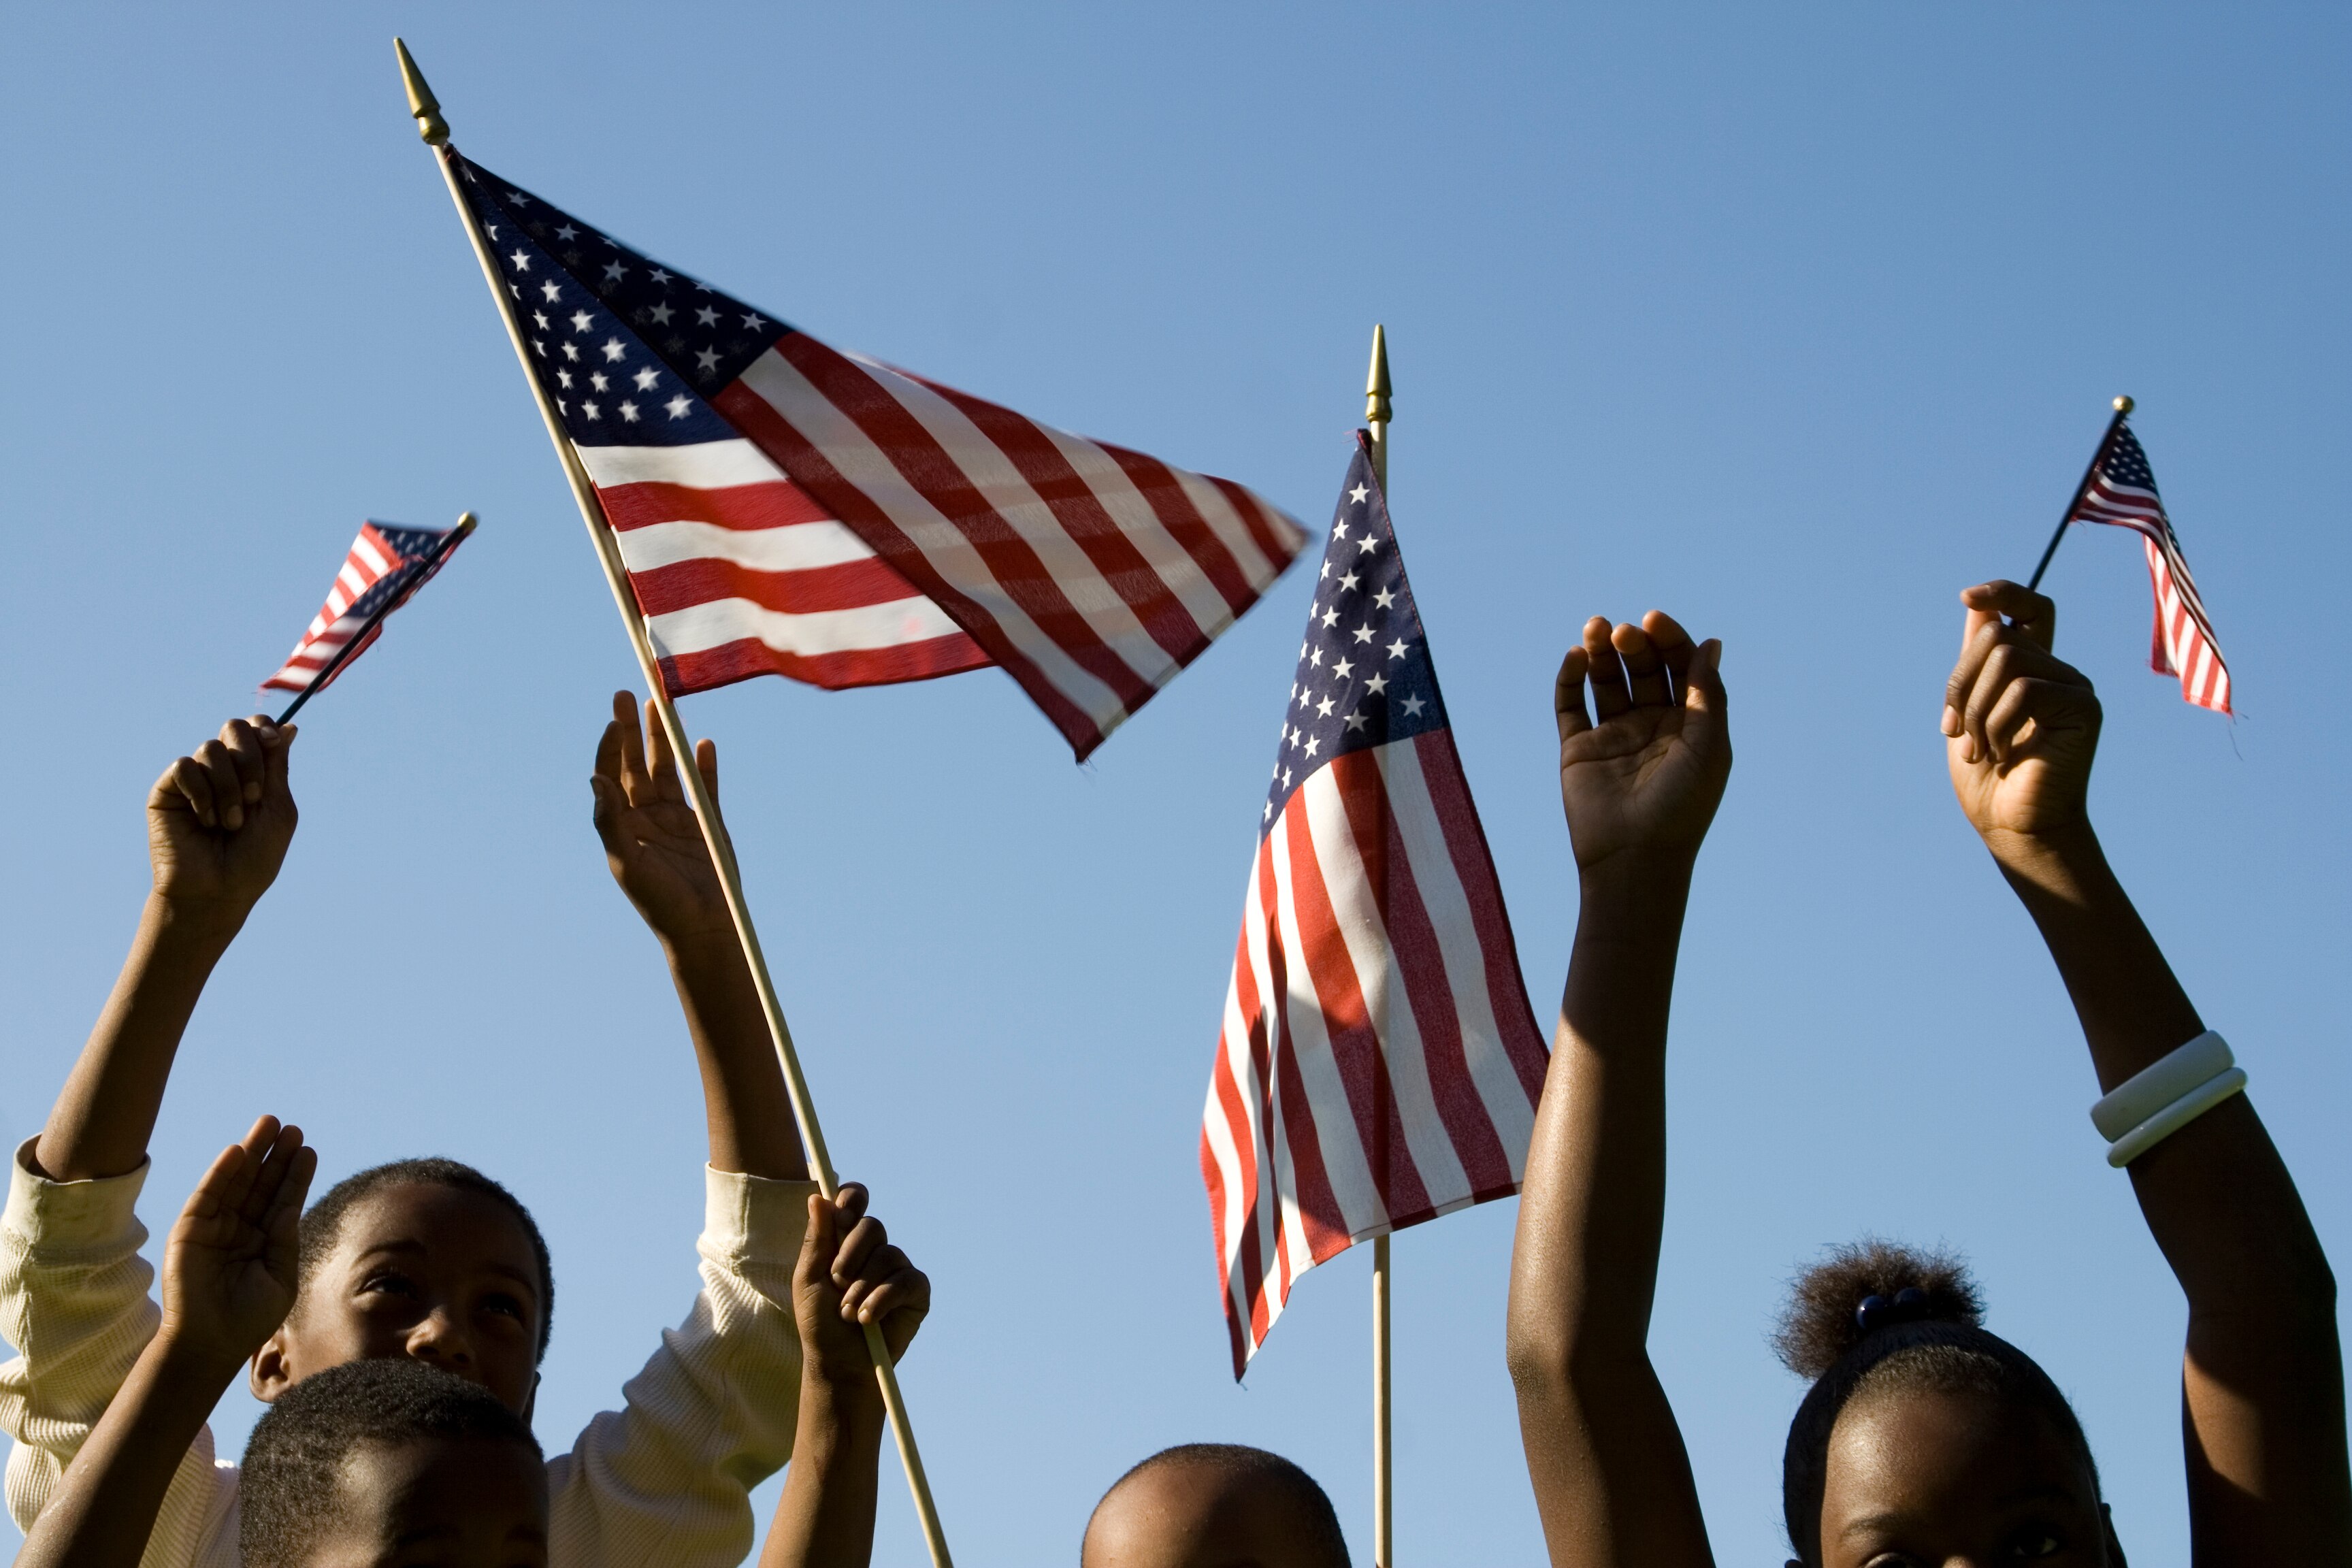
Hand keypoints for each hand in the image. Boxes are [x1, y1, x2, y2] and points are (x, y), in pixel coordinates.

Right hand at [147, 719, 297, 914]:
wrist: (217, 892)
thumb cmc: (252, 858)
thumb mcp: (277, 810)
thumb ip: (277, 767)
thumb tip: (289, 726)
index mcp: (253, 772)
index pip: (256, 728)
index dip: (263, 727)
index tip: (272, 741)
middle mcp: (222, 770)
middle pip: (233, 728)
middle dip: (249, 758)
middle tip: (253, 797)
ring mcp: (194, 779)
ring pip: (211, 749)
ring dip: (228, 788)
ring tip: (229, 823)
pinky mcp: (167, 791)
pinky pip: (184, 767)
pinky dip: (201, 793)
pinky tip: (204, 821)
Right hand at [157, 1117, 315, 1371]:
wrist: (211, 1344)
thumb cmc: (250, 1318)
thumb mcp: (280, 1277)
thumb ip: (285, 1240)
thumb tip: (290, 1206)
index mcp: (263, 1242)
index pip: (281, 1201)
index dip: (294, 1175)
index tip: (308, 1149)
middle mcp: (240, 1230)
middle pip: (260, 1185)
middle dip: (276, 1156)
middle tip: (293, 1128)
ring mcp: (214, 1228)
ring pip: (236, 1183)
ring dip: (252, 1153)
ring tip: (272, 1124)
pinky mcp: (189, 1231)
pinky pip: (207, 1196)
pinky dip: (221, 1173)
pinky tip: (238, 1151)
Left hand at [592, 691, 732, 943]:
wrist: (703, 928)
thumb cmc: (659, 902)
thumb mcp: (626, 863)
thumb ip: (610, 821)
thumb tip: (594, 779)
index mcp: (623, 824)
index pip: (611, 774)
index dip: (611, 745)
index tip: (614, 719)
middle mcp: (647, 816)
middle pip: (638, 763)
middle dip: (633, 729)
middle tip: (628, 693)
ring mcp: (678, 819)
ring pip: (671, 768)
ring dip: (666, 738)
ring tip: (663, 705)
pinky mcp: (708, 825)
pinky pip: (706, 789)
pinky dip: (705, 767)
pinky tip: (704, 744)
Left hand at [794, 1184, 929, 1390]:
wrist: (838, 1363)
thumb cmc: (820, 1323)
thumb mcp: (808, 1278)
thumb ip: (816, 1239)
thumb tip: (816, 1198)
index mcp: (846, 1240)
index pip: (855, 1201)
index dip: (851, 1199)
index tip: (841, 1216)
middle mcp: (875, 1250)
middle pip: (872, 1225)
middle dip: (850, 1254)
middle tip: (836, 1282)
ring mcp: (898, 1269)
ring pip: (888, 1254)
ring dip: (862, 1287)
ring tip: (848, 1312)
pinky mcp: (916, 1291)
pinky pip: (906, 1281)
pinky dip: (883, 1299)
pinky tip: (868, 1318)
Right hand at [1555, 613, 1729, 874]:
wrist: (1634, 858)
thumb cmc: (1681, 807)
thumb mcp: (1708, 747)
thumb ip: (1708, 695)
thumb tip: (1711, 644)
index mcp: (1689, 724)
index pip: (1679, 668)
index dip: (1669, 640)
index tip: (1653, 621)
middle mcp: (1652, 725)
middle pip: (1642, 668)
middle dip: (1634, 645)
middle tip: (1624, 634)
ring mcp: (1614, 735)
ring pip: (1606, 680)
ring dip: (1601, 651)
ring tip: (1595, 629)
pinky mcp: (1578, 748)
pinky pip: (1570, 704)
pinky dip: (1571, 677)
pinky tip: (1575, 657)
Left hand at [1940, 582, 2101, 848]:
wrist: (2009, 825)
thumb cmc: (1986, 774)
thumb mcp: (1967, 709)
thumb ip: (1975, 661)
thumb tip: (1975, 605)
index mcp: (2029, 667)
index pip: (2027, 609)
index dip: (2001, 592)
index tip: (1966, 597)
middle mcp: (2056, 670)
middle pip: (1997, 634)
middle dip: (1960, 681)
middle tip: (1955, 729)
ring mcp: (2074, 686)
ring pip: (2007, 658)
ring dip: (1975, 708)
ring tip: (1978, 748)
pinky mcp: (2085, 707)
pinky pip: (2025, 690)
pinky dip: (1998, 723)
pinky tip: (2003, 754)